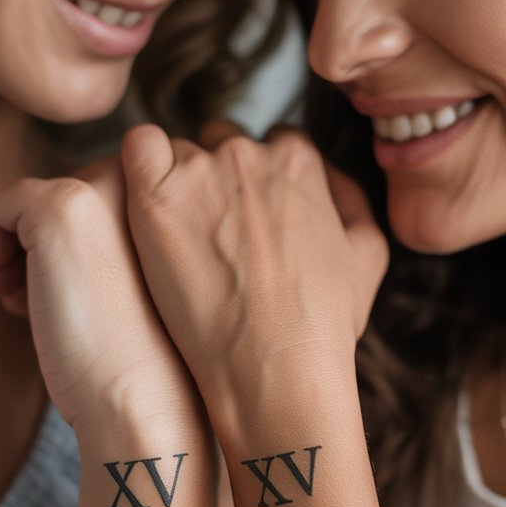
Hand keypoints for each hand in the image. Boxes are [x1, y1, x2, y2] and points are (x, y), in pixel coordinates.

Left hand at [0, 154, 198, 441]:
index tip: (64, 289)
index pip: (95, 192)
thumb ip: (108, 239)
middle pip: (60, 191)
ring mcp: (103, 185)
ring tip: (22, 302)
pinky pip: (0, 201)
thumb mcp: (133, 280)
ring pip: (30, 199)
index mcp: (170, 195)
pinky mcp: (61, 202)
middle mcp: (143, 179)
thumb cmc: (137, 354)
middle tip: (36, 300)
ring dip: (15, 249)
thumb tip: (42, 222)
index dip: (70, 241)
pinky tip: (8, 293)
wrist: (142, 397)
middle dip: (38, 245)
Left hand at [120, 120, 388, 409]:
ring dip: (176, 183)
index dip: (258, 183)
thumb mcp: (368, 255)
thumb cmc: (322, 321)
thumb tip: (330, 180)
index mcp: (299, 161)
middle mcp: (249, 153)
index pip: (271, 143)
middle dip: (215, 178)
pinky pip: (137, 147)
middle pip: (222, 142)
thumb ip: (352, 202)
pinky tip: (146, 210)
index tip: (246, 220)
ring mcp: (200, 170)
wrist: (274, 364)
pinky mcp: (155, 195)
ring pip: (178, 152)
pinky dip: (137, 168)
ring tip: (176, 240)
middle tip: (209, 233)